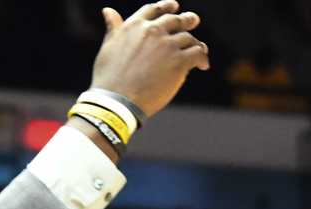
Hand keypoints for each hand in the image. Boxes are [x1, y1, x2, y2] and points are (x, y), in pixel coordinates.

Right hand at [91, 3, 209, 119]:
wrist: (118, 99)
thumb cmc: (110, 76)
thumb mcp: (109, 46)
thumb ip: (114, 28)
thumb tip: (108, 11)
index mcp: (133, 25)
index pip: (153, 10)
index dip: (165, 6)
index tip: (174, 6)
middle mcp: (151, 31)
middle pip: (175, 20)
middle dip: (186, 20)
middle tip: (194, 20)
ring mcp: (166, 45)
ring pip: (188, 38)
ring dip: (196, 43)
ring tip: (201, 50)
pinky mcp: (179, 61)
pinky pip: (197, 53)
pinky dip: (202, 58)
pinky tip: (202, 66)